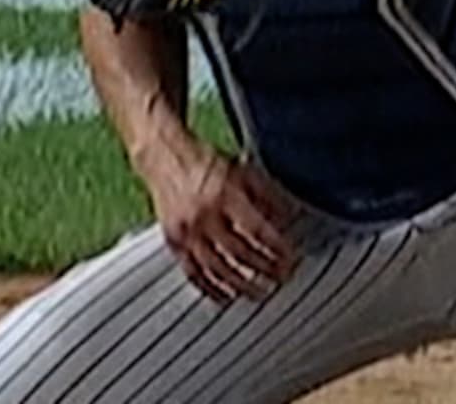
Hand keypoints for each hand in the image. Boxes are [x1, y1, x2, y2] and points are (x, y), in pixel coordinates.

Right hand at [137, 133, 300, 303]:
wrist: (164, 158)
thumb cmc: (205, 163)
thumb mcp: (243, 171)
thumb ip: (267, 196)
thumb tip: (287, 220)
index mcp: (225, 195)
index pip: (258, 230)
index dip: (277, 249)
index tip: (291, 259)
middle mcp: (204, 215)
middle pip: (239, 253)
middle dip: (264, 270)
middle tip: (281, 278)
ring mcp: (186, 231)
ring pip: (216, 268)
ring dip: (241, 285)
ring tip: (260, 293)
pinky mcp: (173, 242)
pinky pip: (193, 273)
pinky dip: (210, 289)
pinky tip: (225, 297)